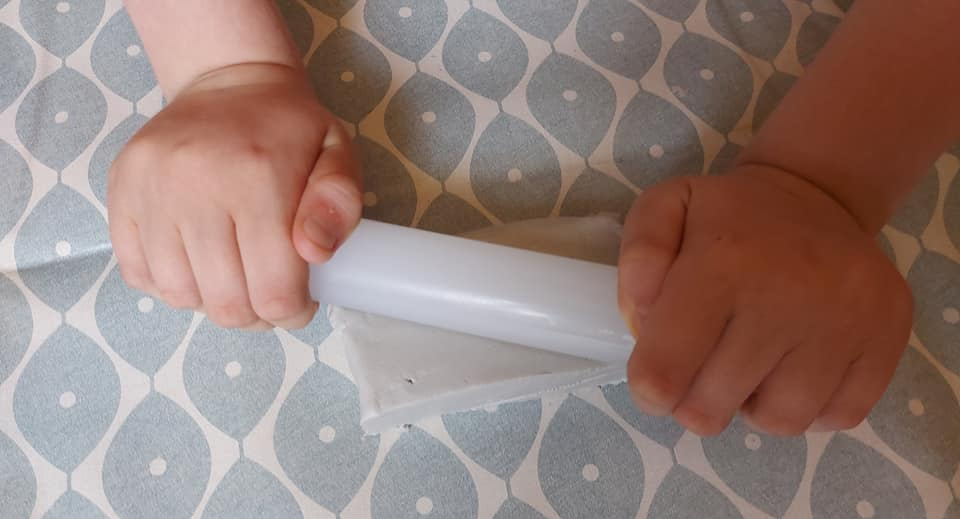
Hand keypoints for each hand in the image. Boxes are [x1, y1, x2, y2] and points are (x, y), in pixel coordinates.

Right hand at [108, 63, 360, 329]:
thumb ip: (339, 203)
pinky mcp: (120, 192)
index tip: (300, 300)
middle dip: (256, 315)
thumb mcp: (337, 154)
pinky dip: (172, 285)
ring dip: (213, 303)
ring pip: (179, 296)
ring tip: (236, 280)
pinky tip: (199, 265)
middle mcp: (195, 184)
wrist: (228, 81)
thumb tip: (314, 252)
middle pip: (225, 303)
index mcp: (257, 177)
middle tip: (270, 295)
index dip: (292, 311)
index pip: (272, 289)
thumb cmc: (290, 129)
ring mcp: (149, 189)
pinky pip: (139, 274)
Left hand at [617, 165, 912, 435]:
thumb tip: (643, 317)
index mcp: (722, 262)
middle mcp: (787, 294)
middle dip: (694, 400)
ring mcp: (846, 319)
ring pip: (780, 421)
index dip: (650, 389)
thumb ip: (639, 258)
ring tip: (751, 364)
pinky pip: (839, 416)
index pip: (665, 372)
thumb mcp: (664, 209)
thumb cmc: (727, 216)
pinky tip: (795, 366)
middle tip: (700, 370)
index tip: (656, 375)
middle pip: (713, 407)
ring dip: (754, 405)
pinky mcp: (887, 339)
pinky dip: (810, 407)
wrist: (815, 195)